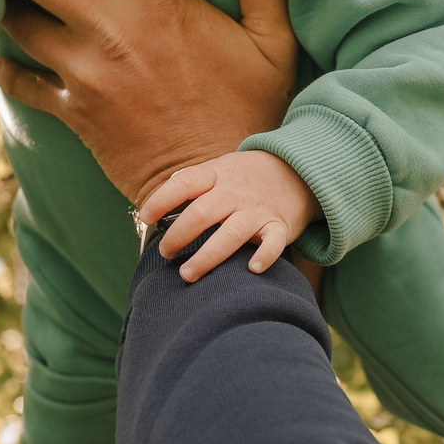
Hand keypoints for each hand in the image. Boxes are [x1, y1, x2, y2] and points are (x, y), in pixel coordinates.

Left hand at [0, 0, 299, 208]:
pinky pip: (20, 81)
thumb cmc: (250, 109)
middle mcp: (111, 28)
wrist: (216, 186)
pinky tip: (5, 56)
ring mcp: (85, 71)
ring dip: (4, 2)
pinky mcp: (72, 112)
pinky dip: (7, 67)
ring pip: (17, 20)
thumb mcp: (273, 41)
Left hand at [140, 150, 322, 281]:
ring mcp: (258, 210)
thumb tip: (153, 210)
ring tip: (188, 274)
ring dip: (207, 256)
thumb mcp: (220, 169)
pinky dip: (264, 255)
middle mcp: (235, 192)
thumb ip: (192, 187)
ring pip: (231, 234)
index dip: (161, 200)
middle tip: (166, 254)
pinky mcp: (280, 226)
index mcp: (217, 175)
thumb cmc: (247, 177)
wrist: (298, 170)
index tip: (146, 217)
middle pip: (202, 214)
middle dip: (179, 236)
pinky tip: (252, 269)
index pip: (184, 183)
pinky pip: (273, 243)